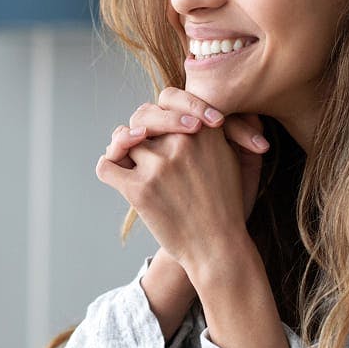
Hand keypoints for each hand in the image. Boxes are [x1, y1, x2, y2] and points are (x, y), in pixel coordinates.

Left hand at [96, 88, 268, 267]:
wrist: (218, 248)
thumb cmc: (229, 206)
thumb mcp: (242, 162)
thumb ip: (233, 131)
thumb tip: (225, 112)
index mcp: (206, 131)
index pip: (170, 99)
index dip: (163, 110)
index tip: (165, 126)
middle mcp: (182, 142)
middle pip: (143, 115)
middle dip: (140, 127)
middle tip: (141, 140)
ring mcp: (159, 165)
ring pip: (125, 140)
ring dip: (123, 149)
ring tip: (129, 161)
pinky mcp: (139, 189)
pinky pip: (106, 165)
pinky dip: (108, 166)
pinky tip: (118, 174)